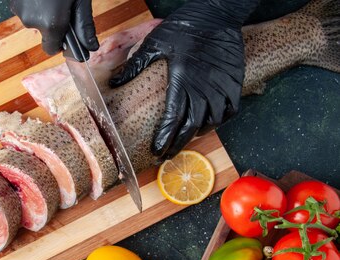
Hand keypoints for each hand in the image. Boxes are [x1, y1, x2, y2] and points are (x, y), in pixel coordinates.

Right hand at [10, 0, 98, 55]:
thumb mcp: (80, 0)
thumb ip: (84, 26)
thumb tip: (90, 48)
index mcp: (51, 23)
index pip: (51, 49)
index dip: (60, 42)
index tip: (66, 31)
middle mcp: (31, 20)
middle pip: (43, 32)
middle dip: (52, 22)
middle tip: (61, 4)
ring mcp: (18, 10)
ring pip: (33, 19)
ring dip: (42, 11)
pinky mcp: (12, 1)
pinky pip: (24, 8)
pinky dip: (32, 3)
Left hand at [110, 0, 258, 158]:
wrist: (217, 12)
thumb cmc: (184, 27)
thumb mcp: (154, 43)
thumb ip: (135, 65)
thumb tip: (115, 81)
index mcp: (181, 82)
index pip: (172, 120)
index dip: (164, 139)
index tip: (157, 151)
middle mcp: (202, 88)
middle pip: (190, 127)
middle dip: (177, 144)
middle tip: (167, 155)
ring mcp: (220, 86)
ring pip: (212, 121)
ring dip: (198, 133)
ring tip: (186, 138)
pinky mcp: (235, 81)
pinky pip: (231, 109)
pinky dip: (222, 119)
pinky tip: (211, 121)